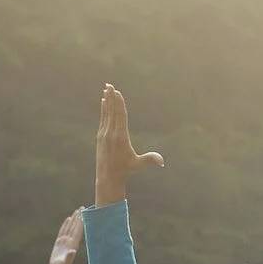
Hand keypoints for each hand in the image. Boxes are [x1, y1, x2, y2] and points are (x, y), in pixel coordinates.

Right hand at [47, 209, 84, 263]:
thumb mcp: (65, 262)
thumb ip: (69, 256)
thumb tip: (73, 251)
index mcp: (73, 243)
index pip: (78, 230)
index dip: (81, 221)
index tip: (85, 213)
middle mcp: (70, 240)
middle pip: (75, 226)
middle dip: (79, 217)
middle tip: (83, 207)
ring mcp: (65, 241)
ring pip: (70, 227)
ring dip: (73, 219)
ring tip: (77, 211)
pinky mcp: (60, 242)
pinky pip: (63, 231)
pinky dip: (65, 224)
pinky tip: (68, 219)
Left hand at [94, 84, 163, 207]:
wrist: (107, 178)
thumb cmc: (125, 170)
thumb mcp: (138, 164)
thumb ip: (149, 160)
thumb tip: (162, 161)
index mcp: (120, 137)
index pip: (120, 116)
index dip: (118, 103)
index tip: (117, 92)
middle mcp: (110, 133)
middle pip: (111, 111)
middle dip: (111, 97)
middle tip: (109, 84)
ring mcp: (104, 134)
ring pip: (106, 113)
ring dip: (106, 100)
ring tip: (106, 89)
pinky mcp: (100, 137)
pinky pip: (103, 119)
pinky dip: (103, 109)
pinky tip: (103, 102)